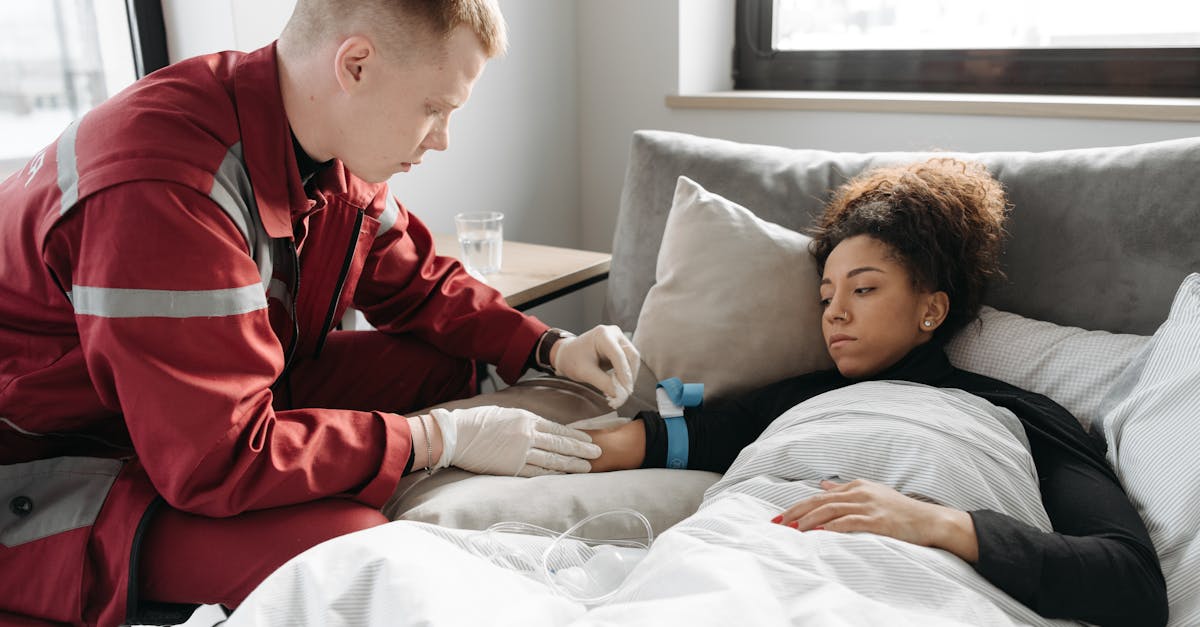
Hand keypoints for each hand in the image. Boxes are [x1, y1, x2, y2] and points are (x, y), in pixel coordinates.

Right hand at [428, 406, 600, 476]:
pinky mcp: (512, 467)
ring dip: (573, 464)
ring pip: (554, 459)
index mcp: (527, 419)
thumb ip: (524, 421)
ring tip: (587, 467)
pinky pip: (538, 472)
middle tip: (599, 453)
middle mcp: (528, 434)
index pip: (558, 429)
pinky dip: (554, 474)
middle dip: (582, 449)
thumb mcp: (505, 414)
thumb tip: (539, 427)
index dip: (576, 436)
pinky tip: (565, 476)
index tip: (589, 440)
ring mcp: (521, 452)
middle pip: (562, 443)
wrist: (456, 435)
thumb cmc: (477, 423)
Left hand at [551, 325, 639, 407]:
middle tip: (624, 394)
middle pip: (631, 356)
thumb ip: (603, 383)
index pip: (619, 355)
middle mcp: (614, 334)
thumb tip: (620, 395)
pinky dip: (625, 375)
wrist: (567, 355)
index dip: (624, 374)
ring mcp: (618, 340)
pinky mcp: (620, 348)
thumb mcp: (584, 372)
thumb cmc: (572, 359)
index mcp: (603, 334)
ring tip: (619, 392)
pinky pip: (629, 363)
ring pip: (632, 361)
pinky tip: (617, 385)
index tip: (626, 391)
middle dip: (629, 376)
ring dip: (628, 377)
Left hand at [772, 479, 978, 561]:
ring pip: (830, 511)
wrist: (930, 520)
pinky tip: (817, 534)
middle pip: (819, 501)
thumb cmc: (900, 510)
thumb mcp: (872, 494)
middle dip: (795, 512)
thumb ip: (846, 490)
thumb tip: (822, 486)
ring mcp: (868, 506)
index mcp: (857, 486)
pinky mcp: (877, 520)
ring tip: (791, 530)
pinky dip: (830, 527)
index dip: (798, 506)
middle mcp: (860, 493)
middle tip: (777, 523)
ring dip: (808, 521)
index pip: (820, 496)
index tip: (780, 517)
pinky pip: (848, 522)